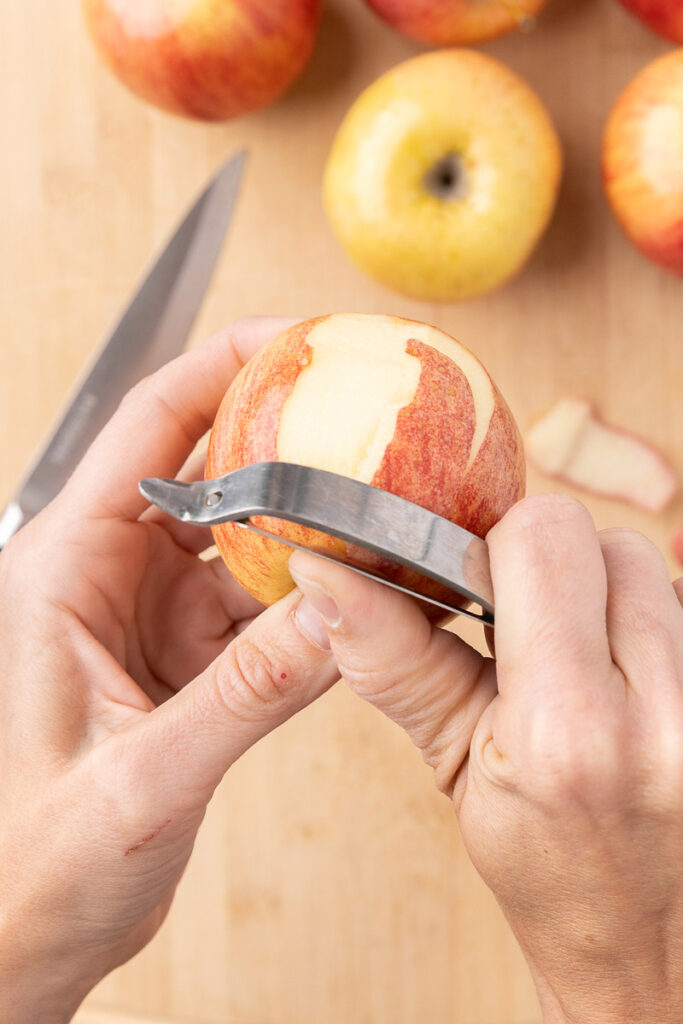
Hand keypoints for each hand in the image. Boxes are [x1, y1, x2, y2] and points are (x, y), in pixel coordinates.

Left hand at [0, 318, 338, 1023]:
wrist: (28, 932)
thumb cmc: (34, 861)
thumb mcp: (140, 777)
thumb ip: (244, 695)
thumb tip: (338, 616)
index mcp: (65, 569)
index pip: (147, 428)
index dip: (221, 367)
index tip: (295, 335)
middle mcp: (109, 574)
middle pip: (207, 464)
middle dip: (285, 427)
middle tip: (364, 402)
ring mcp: (153, 612)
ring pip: (246, 531)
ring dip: (309, 513)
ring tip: (381, 487)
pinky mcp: (189, 656)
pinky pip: (264, 599)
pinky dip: (312, 588)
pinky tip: (359, 585)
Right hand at [289, 494, 682, 1023]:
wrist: (652, 946)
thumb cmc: (550, 870)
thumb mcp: (456, 768)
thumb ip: (394, 658)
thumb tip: (324, 573)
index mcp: (569, 732)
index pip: (545, 535)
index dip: (499, 547)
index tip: (477, 585)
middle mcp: (664, 713)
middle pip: (608, 540)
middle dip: (555, 569)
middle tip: (529, 630)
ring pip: (652, 570)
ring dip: (607, 597)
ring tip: (581, 664)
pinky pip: (680, 607)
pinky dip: (645, 625)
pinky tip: (624, 679)